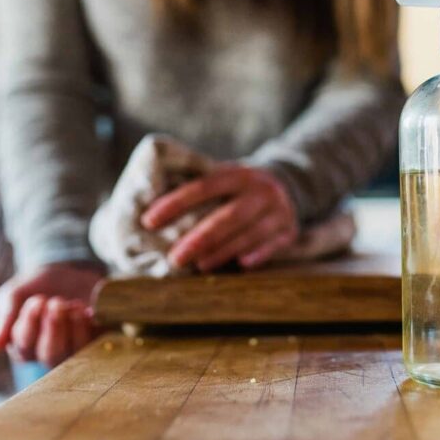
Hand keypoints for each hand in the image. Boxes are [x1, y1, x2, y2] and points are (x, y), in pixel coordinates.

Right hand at [0, 262, 103, 366]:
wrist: (64, 270)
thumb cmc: (33, 287)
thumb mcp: (13, 296)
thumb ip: (3, 319)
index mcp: (23, 346)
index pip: (24, 346)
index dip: (30, 324)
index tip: (37, 300)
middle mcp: (48, 353)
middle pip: (51, 356)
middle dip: (54, 328)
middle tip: (56, 302)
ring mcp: (74, 347)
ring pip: (75, 353)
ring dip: (74, 329)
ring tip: (73, 305)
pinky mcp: (96, 337)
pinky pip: (98, 342)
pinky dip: (92, 327)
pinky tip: (88, 310)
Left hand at [141, 165, 297, 271]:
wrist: (285, 185)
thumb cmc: (238, 189)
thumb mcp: (224, 178)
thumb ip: (198, 188)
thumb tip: (150, 210)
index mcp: (237, 174)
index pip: (203, 187)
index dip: (175, 203)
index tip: (149, 221)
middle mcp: (260, 190)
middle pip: (228, 216)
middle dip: (199, 238)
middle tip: (175, 258)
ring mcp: (279, 210)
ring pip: (249, 234)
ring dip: (222, 251)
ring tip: (198, 265)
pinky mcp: (289, 230)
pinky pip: (273, 245)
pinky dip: (257, 255)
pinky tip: (240, 265)